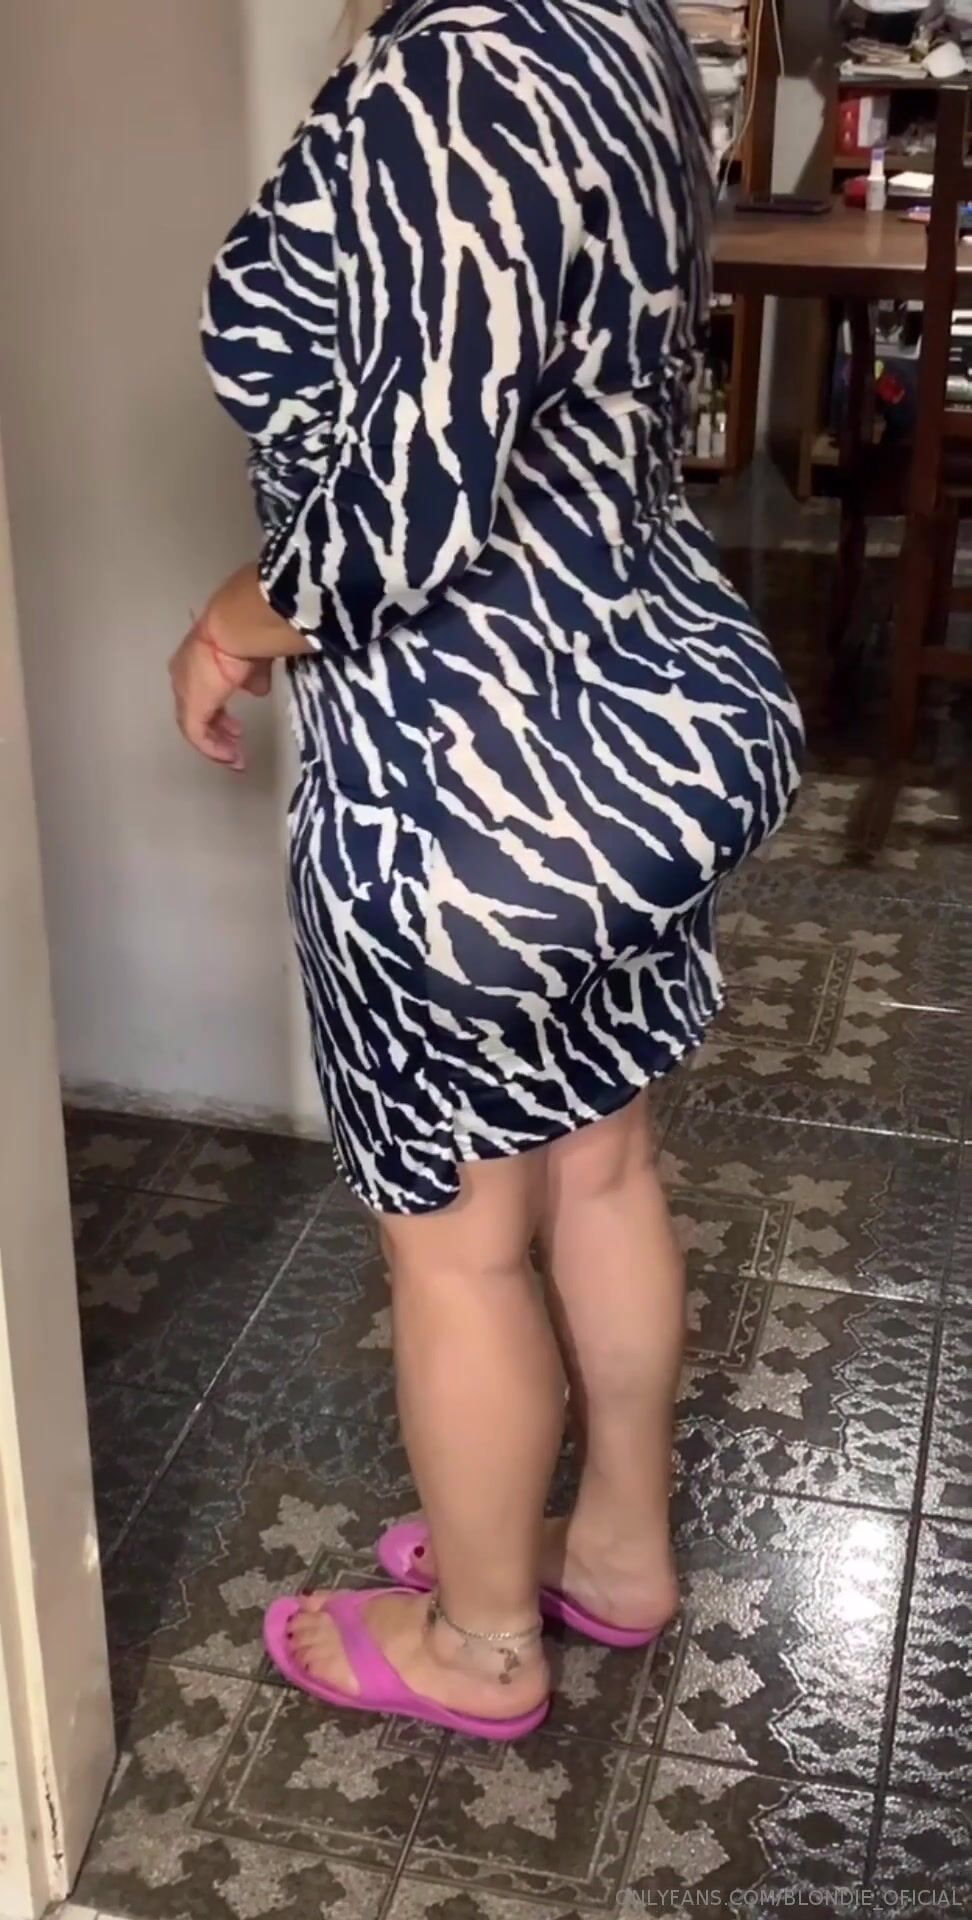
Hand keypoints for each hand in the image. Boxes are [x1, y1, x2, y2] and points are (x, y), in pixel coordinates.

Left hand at [168, 627, 270, 771]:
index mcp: (195, 663)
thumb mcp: (251, 663)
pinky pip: (197, 736)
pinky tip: (229, 756)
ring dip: (216, 744)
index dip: (219, 714)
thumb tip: (258, 691)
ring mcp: (185, 694)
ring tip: (233, 757)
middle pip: (197, 714)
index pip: (203, 695)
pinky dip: (213, 749)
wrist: (232, 631)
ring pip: (195, 727)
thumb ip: (253, 679)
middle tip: (235, 744)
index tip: (237, 728)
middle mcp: (183, 678)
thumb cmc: (243, 639)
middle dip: (217, 732)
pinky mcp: (191, 708)